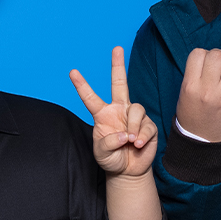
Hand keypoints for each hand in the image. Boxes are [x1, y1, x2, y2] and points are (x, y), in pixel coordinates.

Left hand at [70, 47, 157, 177]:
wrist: (128, 171)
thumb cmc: (112, 159)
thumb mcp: (101, 154)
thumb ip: (107, 143)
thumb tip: (124, 133)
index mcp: (102, 114)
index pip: (90, 98)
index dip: (82, 85)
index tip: (72, 72)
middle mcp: (118, 110)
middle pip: (119, 83)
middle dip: (118, 65)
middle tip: (116, 48)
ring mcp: (134, 116)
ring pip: (136, 108)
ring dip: (133, 126)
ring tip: (131, 141)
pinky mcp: (148, 125)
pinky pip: (147, 125)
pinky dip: (142, 135)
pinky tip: (137, 144)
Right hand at [175, 20, 220, 142]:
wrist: (203, 141)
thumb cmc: (192, 115)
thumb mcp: (184, 93)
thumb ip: (196, 74)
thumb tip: (212, 53)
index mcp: (190, 86)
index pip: (197, 54)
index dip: (201, 54)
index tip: (202, 62)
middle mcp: (208, 89)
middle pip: (216, 53)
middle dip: (217, 54)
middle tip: (216, 66)